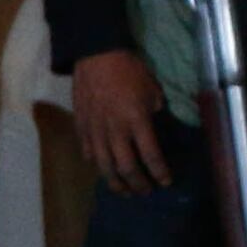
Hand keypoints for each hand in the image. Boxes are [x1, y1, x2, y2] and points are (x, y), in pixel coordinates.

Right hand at [68, 50, 173, 194]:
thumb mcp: (152, 89)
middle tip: (145, 191)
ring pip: (105, 167)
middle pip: (127, 169)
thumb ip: (154, 111)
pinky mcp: (81, 127)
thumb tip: (153, 126)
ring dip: (116, 183)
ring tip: (124, 191)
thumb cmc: (129, 69)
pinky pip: (88, 153)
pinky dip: (97, 165)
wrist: (96, 55)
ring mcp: (96, 131)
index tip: (165, 182)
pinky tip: (104, 169)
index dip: (159, 173)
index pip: (151, 156)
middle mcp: (116, 131)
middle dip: (138, 184)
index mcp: (137, 120)